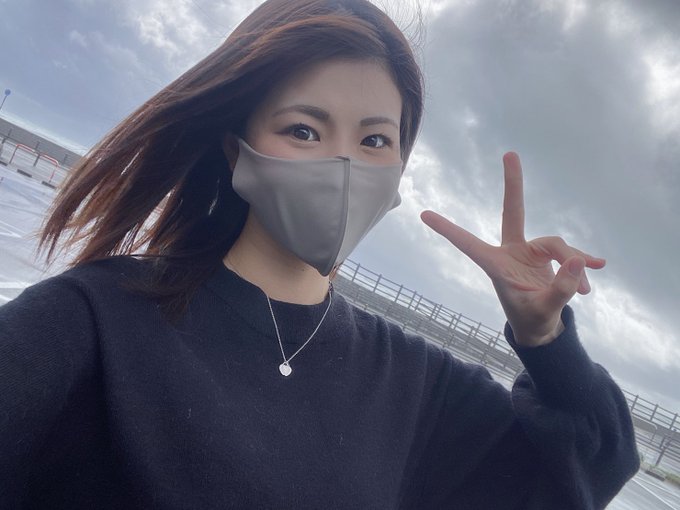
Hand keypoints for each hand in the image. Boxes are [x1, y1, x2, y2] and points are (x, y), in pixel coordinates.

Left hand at [421, 152, 604, 346]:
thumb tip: (579, 262)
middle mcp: (511, 253)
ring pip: (557, 244)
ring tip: (584, 291)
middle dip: (513, 185)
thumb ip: (561, 289)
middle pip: (513, 212)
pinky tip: (595, 273)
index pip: (468, 244)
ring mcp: (530, 252)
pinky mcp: (548, 255)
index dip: (448, 229)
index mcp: (496, 266)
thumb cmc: (532, 320)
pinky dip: (581, 265)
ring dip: (573, 264)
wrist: (541, 328)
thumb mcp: (545, 311)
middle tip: (510, 154)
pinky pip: (569, 253)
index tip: (424, 215)